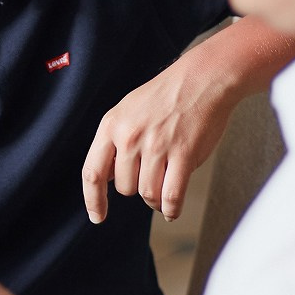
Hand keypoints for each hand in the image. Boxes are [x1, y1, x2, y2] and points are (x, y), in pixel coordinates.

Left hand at [82, 56, 237, 222]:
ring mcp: (156, 146)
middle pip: (125, 188)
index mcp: (112, 125)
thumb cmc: (166, 96)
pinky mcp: (183, 154)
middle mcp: (130, 137)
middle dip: (138, 188)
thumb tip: (107, 178)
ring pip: (148, 194)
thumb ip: (115, 142)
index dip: (93, 200)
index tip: (97, 216)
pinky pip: (171, 196)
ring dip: (156, 199)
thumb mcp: (127, 111)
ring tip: (165, 187)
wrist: (202, 79)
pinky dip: (171, 209)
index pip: (93, 173)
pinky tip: (172, 209)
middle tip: (152, 175)